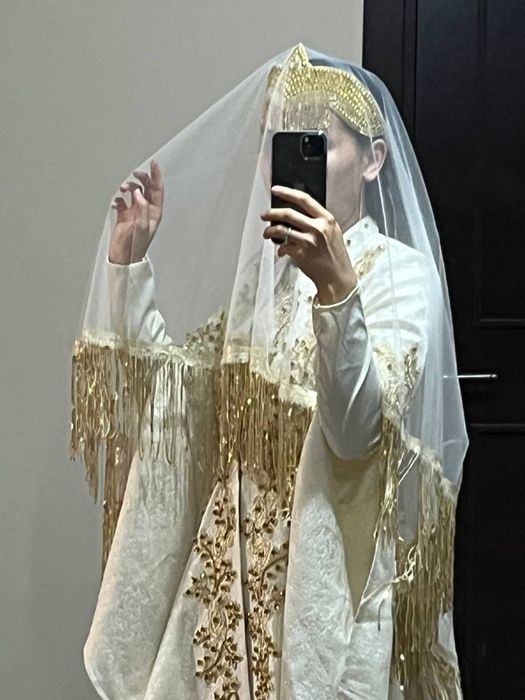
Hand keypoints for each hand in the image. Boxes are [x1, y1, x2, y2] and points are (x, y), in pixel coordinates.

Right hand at [108, 159, 163, 263]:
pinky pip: (121, 202)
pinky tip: (116, 203)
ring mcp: (134, 213)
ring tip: (123, 190)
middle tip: (135, 173)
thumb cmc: (136, 247)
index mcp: (154, 213)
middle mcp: (145, 211)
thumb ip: (141, 209)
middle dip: (141, 178)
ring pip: (133, 193)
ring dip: (128, 187)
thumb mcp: (141, 228)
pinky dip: (118, 198)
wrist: (124, 258)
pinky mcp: (124, 216)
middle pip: (146, 188)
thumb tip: (138, 193)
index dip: (156, 176)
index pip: (157, 190)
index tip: (154, 163)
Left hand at [260, 185, 357, 304]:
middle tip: (265, 215)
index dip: (287, 192)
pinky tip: (281, 251)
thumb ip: (318, 222)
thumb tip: (297, 214)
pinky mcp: (301, 254)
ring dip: (269, 231)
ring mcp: (309, 241)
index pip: (304, 199)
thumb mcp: (333, 232)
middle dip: (272, 213)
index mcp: (327, 219)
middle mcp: (318, 228)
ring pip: (281, 230)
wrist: (337, 277)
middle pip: (288, 213)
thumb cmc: (335, 256)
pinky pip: (283, 246)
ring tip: (267, 233)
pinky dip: (279, 248)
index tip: (276, 190)